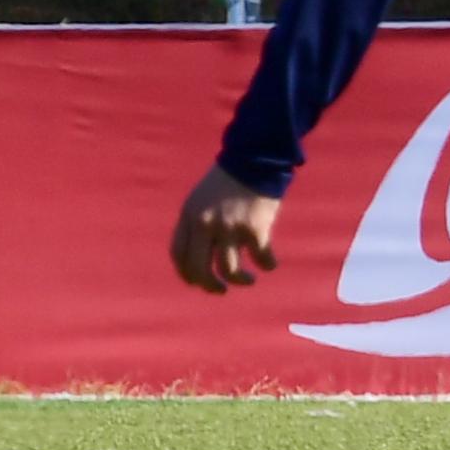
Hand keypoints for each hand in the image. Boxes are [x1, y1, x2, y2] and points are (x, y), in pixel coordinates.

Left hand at [170, 165, 282, 293]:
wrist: (255, 160)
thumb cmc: (228, 180)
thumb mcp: (200, 199)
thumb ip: (197, 223)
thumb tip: (200, 254)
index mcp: (190, 216)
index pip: (179, 255)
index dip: (186, 274)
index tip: (197, 281)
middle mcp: (206, 225)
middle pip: (200, 269)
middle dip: (210, 286)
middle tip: (220, 290)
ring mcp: (231, 228)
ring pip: (230, 270)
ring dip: (240, 281)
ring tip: (248, 280)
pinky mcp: (256, 229)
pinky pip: (261, 258)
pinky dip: (267, 264)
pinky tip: (270, 263)